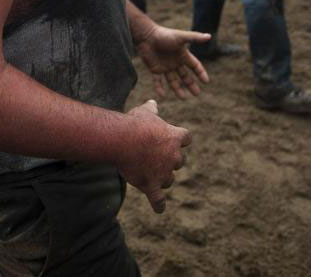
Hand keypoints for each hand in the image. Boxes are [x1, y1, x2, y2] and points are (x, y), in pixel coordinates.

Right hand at [120, 99, 190, 213]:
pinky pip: (158, 200)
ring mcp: (163, 173)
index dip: (180, 139)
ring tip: (152, 175)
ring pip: (169, 180)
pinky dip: (158, 204)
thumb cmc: (134, 124)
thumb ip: (152, 108)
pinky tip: (159, 208)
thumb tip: (154, 101)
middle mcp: (173, 157)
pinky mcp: (152, 186)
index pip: (186, 138)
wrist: (124, 141)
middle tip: (158, 157)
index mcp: (174, 137)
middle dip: (171, 161)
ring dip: (162, 178)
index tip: (176, 139)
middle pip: (179, 162)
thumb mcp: (144, 112)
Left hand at [135, 24, 210, 99]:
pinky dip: (159, 88)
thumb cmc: (164, 35)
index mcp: (183, 55)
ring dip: (178, 89)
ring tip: (183, 98)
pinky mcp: (154, 69)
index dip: (200, 73)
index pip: (195, 66)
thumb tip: (209, 36)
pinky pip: (158, 81)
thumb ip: (194, 38)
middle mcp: (175, 62)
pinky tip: (162, 95)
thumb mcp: (181, 37)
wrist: (146, 35)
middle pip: (185, 76)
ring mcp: (165, 66)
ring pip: (173, 81)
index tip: (206, 81)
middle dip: (191, 84)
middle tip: (197, 94)